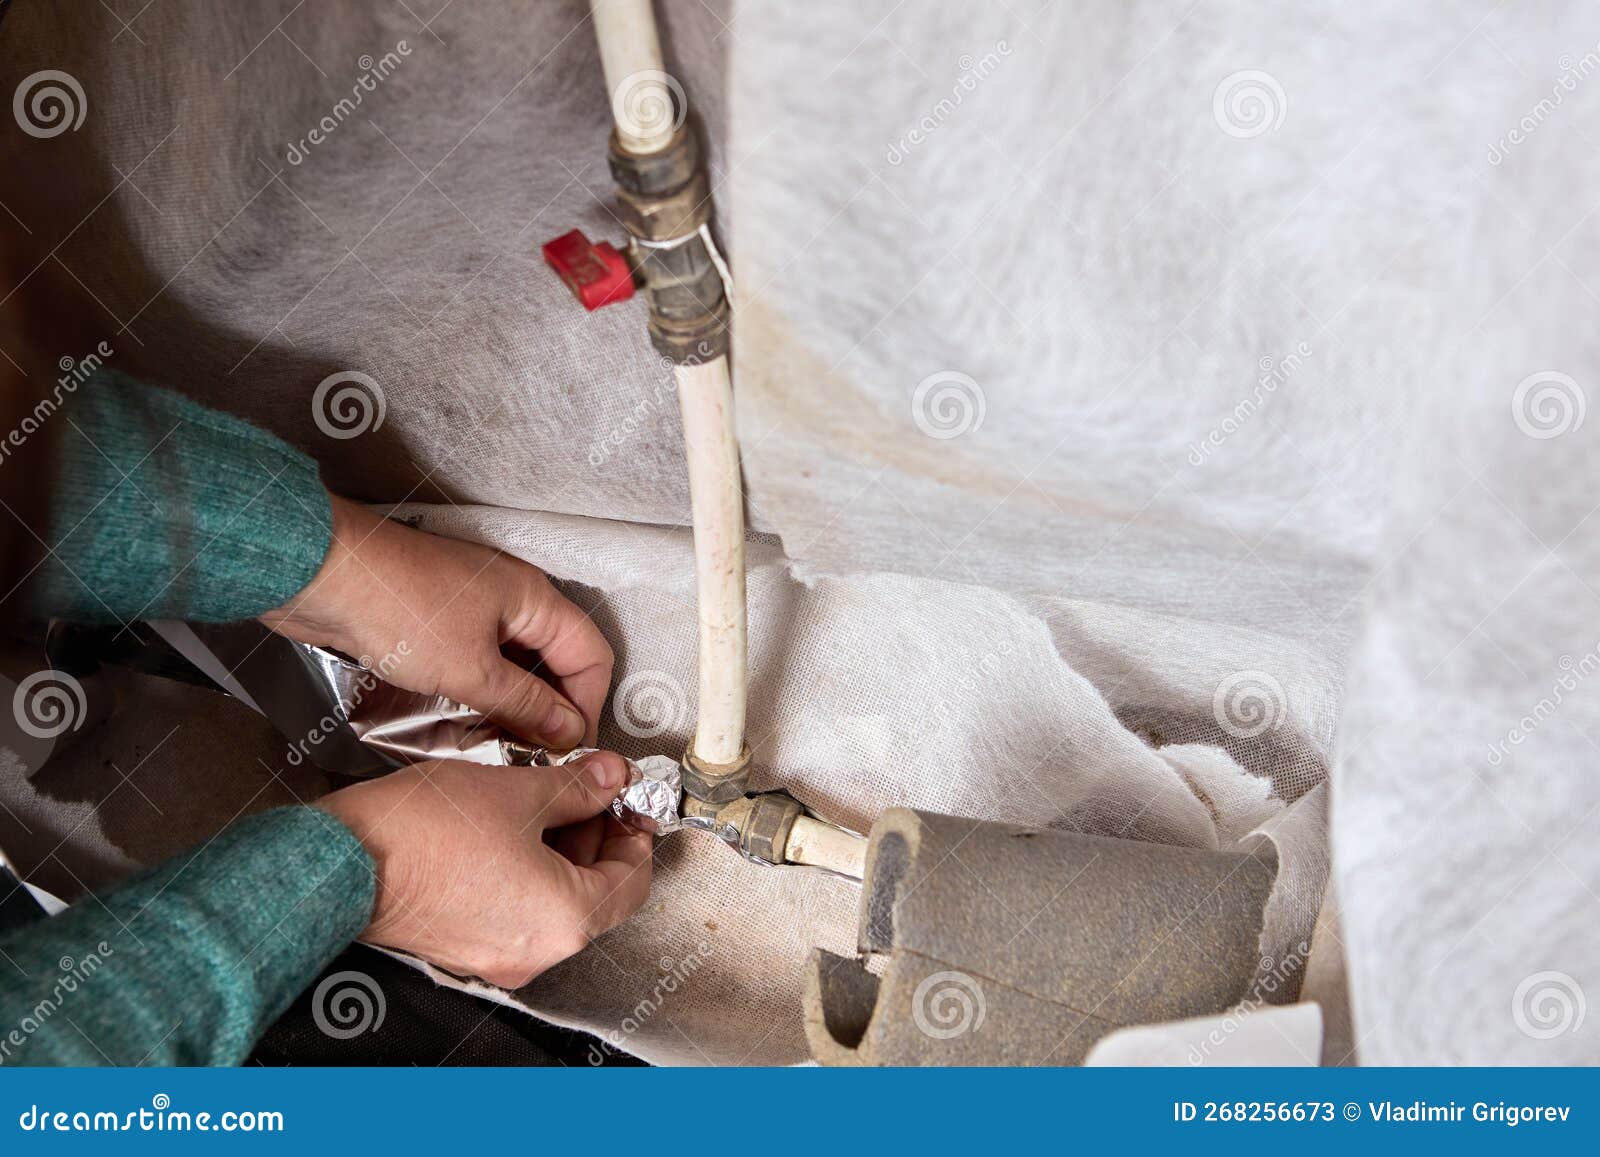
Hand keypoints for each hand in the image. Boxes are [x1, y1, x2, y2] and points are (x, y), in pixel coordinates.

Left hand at [261, 495, 612, 748]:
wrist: (321, 575)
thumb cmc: (397, 607)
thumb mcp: (472, 670)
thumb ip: (526, 704)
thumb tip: (568, 730)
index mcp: (534, 596)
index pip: (591, 655)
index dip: (588, 705)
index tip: (569, 749)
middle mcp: (511, 597)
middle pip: (556, 660)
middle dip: (552, 708)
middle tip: (536, 753)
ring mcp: (474, 606)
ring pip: (516, 663)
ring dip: (515, 703)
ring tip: (502, 745)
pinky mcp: (440, 619)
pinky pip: (480, 660)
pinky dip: (482, 691)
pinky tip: (468, 721)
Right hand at [316, 751, 652, 986]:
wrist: (341, 864)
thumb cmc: (423, 834)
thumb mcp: (519, 792)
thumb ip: (578, 788)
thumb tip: (611, 778)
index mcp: (567, 919)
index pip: (632, 880)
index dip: (635, 831)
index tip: (627, 799)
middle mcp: (538, 951)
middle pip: (596, 895)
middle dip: (596, 838)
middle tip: (588, 791)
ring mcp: (497, 958)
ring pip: (555, 903)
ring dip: (560, 853)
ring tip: (544, 802)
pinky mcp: (463, 951)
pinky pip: (516, 912)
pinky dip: (525, 874)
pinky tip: (509, 830)